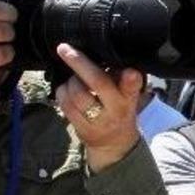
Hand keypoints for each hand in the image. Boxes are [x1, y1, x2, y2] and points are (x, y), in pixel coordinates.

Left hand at [54, 43, 142, 172]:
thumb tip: (102, 53)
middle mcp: (114, 110)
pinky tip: (67, 89)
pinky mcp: (81, 128)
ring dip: (71, 80)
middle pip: (98, 83)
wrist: (114, 145)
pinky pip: (65, 104)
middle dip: (80, 63)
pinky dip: (62, 91)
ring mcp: (97, 121)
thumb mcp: (127, 96)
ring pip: (77, 93)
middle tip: (65, 48)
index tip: (130, 72)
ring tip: (75, 78)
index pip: (132, 88)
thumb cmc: (119, 111)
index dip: (131, 80)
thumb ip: (120, 78)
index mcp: (128, 99)